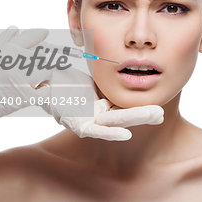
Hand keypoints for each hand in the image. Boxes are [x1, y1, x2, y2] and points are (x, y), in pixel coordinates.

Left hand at [40, 67, 163, 140]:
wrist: (39, 77)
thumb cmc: (63, 78)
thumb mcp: (91, 75)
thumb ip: (110, 74)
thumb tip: (129, 66)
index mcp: (101, 103)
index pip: (126, 105)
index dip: (142, 105)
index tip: (160, 106)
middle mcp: (97, 114)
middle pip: (124, 115)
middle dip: (144, 115)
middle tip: (162, 114)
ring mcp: (87, 120)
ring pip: (114, 121)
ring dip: (134, 120)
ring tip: (155, 116)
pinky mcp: (76, 124)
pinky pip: (95, 130)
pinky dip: (110, 133)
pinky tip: (126, 134)